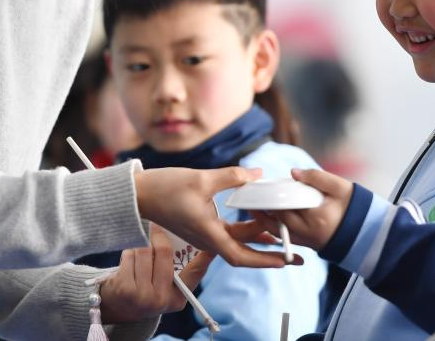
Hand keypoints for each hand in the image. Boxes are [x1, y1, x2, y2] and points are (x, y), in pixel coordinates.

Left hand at [99, 224, 215, 323]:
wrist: (118, 305)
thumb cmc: (145, 287)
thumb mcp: (165, 286)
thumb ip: (177, 269)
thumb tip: (195, 240)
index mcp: (178, 298)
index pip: (195, 273)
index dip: (205, 257)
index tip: (212, 244)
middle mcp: (162, 299)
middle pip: (164, 251)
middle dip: (158, 235)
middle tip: (155, 226)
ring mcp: (143, 295)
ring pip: (144, 250)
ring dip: (140, 244)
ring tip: (139, 250)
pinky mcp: (125, 288)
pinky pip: (129, 255)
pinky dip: (128, 252)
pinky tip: (128, 261)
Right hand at [134, 166, 289, 267]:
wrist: (139, 193)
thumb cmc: (164, 188)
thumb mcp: (201, 179)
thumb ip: (232, 176)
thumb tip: (258, 174)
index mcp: (208, 233)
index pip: (241, 256)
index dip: (264, 260)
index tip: (285, 260)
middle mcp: (208, 237)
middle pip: (244, 250)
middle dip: (270, 252)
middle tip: (295, 252)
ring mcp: (205, 231)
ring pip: (238, 239)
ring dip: (259, 235)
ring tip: (282, 229)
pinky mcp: (202, 223)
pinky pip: (229, 229)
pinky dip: (246, 225)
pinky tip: (258, 213)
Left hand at [254, 168, 351, 250]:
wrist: (367, 232)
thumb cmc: (354, 206)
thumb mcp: (340, 187)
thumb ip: (317, 177)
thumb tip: (292, 173)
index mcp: (317, 216)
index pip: (286, 205)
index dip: (271, 196)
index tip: (259, 186)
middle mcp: (309, 232)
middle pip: (278, 219)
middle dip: (264, 207)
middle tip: (250, 195)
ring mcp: (308, 241)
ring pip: (278, 231)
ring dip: (264, 219)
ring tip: (254, 205)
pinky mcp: (308, 246)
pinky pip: (285, 237)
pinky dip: (274, 227)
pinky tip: (267, 216)